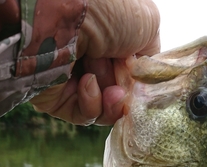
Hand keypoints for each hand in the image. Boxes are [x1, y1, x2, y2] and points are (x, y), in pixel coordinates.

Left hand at [31, 0, 159, 125]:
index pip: (131, 70)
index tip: (142, 80)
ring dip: (110, 98)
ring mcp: (73, 78)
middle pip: (120, 91)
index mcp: (110, 36)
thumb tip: (141, 79)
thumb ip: (150, 55)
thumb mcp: (147, 23)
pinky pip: (84, 115)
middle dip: (126, 89)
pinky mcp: (56, 97)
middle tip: (122, 80)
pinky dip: (92, 104)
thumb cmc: (107, 8)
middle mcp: (91, 55)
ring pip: (105, 108)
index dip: (139, 79)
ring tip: (104, 80)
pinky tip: (87, 83)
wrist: (62, 15)